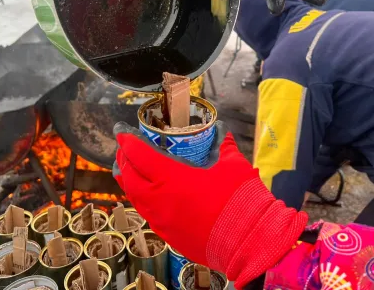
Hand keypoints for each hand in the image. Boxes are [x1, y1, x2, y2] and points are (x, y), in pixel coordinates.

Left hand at [113, 121, 307, 287]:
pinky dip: (143, 200)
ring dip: (130, 182)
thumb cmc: (241, 199)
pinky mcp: (170, 237)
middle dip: (124, 161)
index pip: (140, 156)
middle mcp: (160, 201)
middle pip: (130, 178)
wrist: (251, 242)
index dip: (128, 142)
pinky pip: (149, 215)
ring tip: (131, 170)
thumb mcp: (233, 164)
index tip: (122, 132)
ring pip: (136, 199)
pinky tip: (151, 195)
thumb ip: (222, 145)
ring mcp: (163, 222)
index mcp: (172, 178)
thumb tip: (221, 132)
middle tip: (124, 149)